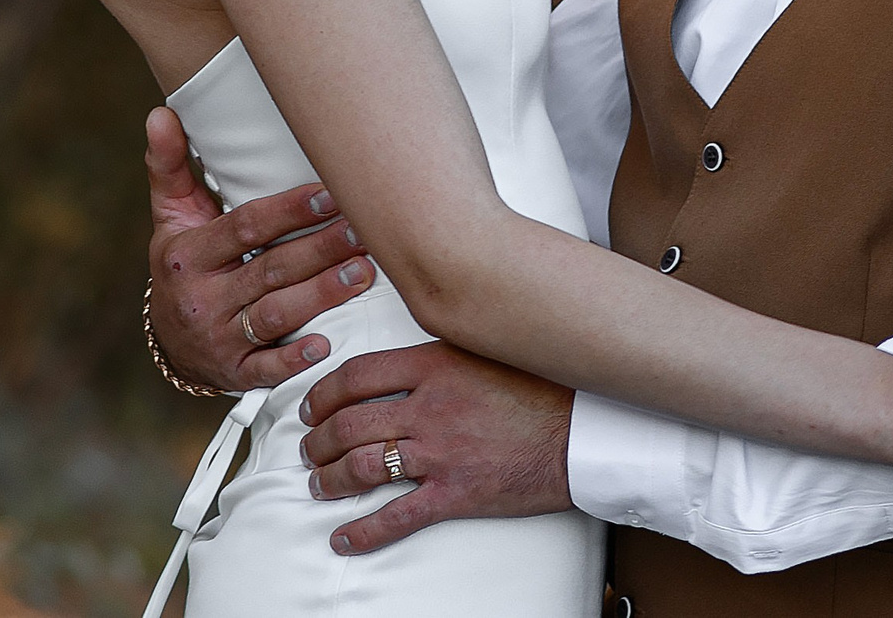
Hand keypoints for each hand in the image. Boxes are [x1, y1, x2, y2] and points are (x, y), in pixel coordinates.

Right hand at [146, 106, 375, 391]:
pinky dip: (294, 360)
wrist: (170, 341)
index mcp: (188, 254)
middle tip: (365, 231)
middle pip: (269, 269)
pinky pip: (266, 369)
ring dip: (320, 296)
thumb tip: (161, 113)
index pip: (244, 227)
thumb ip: (171, 166)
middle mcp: (201, 297)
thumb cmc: (185, 264)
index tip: (331, 193)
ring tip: (363, 274)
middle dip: (319, 250)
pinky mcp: (235, 373)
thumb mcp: (172, 217)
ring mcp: (218, 338)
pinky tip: (327, 346)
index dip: (289, 211)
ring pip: (275, 314)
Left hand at [296, 341, 571, 554]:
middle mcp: (431, 407)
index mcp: (436, 365)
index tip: (312, 405)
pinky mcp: (455, 493)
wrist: (583, 432)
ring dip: (330, 480)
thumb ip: (442, 357)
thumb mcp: (487, 354)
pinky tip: (344, 538)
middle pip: (350, 423)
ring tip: (320, 485)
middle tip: (309, 450)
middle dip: (317, 441)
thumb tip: (405, 364)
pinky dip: (362, 532)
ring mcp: (441, 452)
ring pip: (362, 466)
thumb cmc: (543, 390)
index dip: (324, 393)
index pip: (358, 375)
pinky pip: (396, 516)